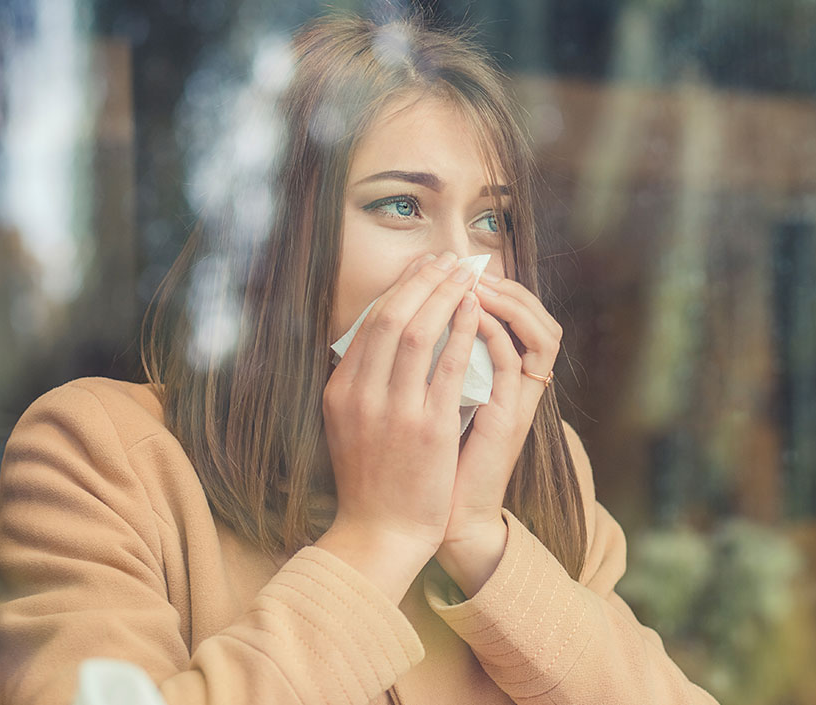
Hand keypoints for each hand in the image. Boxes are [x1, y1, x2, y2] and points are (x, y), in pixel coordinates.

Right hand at [321, 251, 482, 561]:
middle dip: (422, 281)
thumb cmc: (370, 482)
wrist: (380, 533)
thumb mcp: (347, 426)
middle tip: (447, 260)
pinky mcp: (428, 428)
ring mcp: (394, 411)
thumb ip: (359, 384)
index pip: (369, 324)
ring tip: (464, 274)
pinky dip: (461, 331)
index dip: (399, 289)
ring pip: (417, 332)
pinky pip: (447, 366)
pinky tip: (475, 310)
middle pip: (391, 318)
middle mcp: (361, 395)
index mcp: (340, 392)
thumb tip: (376, 340)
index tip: (422, 269)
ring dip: (443, 294)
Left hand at [435, 272, 562, 592]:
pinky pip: (516, 363)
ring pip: (541, 333)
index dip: (492, 288)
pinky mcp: (509, 418)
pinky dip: (496, 333)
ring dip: (509, 301)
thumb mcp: (427, 402)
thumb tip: (400, 322)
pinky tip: (472, 313)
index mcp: (499, 380)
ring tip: (474, 280)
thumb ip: (429, 366)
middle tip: (466, 264)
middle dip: (505, 285)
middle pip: (537, 317)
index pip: (515, 318)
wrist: (436, 517)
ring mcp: (518, 403)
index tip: (452, 268)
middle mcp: (517, 388)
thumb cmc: (427, 463)